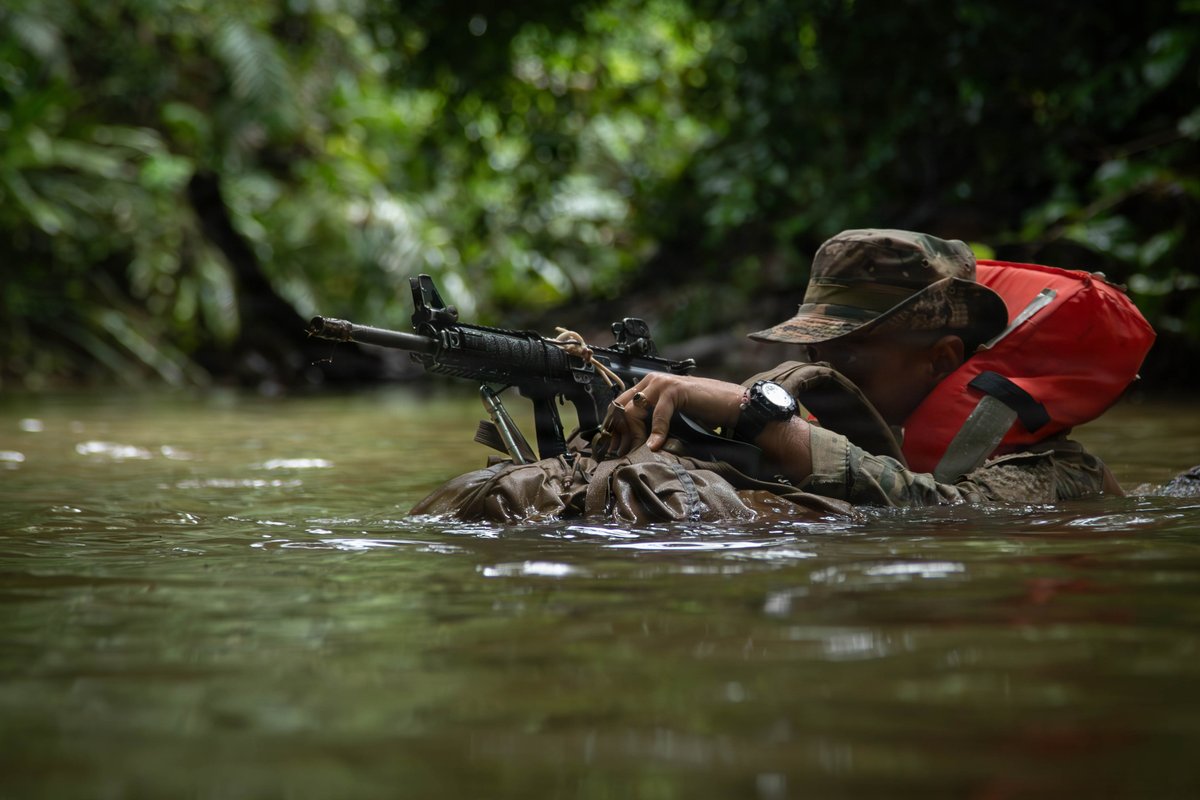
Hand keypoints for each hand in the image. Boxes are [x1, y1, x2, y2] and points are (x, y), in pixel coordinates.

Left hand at [610, 373, 744, 452]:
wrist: (730, 404)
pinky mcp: (675, 390)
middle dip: (619, 432)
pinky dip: (656, 432)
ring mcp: (662, 383)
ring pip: (635, 409)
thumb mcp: (670, 415)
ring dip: (633, 434)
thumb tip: (631, 439)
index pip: (620, 404)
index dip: (615, 426)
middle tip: (620, 452)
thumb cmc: (702, 412)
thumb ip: (651, 419)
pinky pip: (658, 414)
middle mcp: (651, 380)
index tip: (614, 446)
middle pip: (622, 407)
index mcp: (647, 384)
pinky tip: (655, 446)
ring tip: (636, 451)